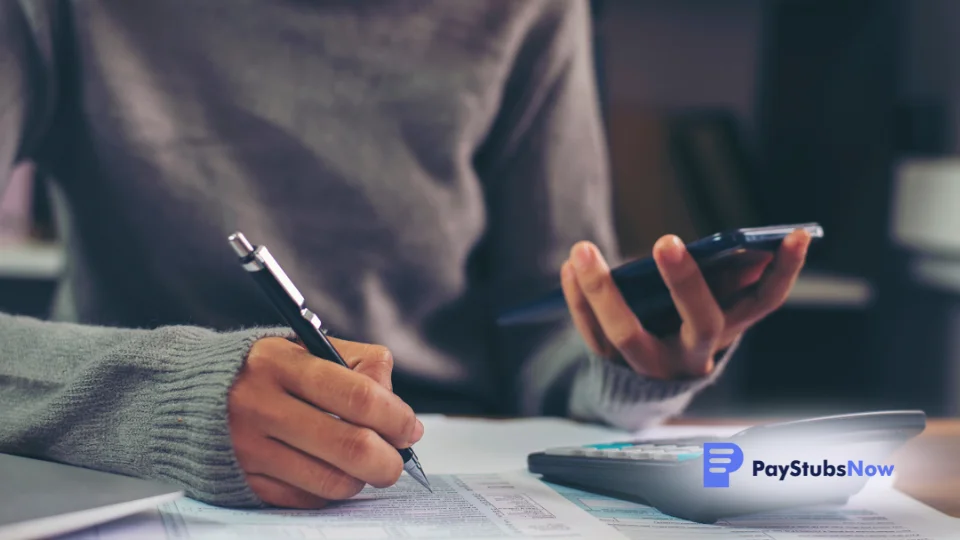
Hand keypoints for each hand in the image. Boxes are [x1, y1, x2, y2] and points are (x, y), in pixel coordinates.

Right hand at [228, 337, 423, 507]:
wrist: (182, 393)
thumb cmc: (259, 369)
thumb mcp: (303, 346)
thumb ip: (356, 365)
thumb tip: (397, 408)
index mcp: (281, 363)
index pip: (358, 395)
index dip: (395, 417)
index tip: (409, 427)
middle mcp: (260, 405)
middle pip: (351, 447)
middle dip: (388, 460)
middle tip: (396, 458)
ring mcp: (248, 448)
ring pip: (332, 481)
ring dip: (361, 478)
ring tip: (361, 464)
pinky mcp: (242, 481)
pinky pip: (305, 499)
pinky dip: (329, 491)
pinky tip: (327, 471)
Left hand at [561, 229, 810, 378]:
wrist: (640, 386)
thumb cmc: (678, 324)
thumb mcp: (706, 305)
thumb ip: (723, 280)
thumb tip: (743, 252)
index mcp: (728, 332)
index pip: (764, 302)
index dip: (784, 270)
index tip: (797, 234)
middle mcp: (695, 354)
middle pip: (699, 322)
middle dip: (686, 282)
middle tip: (667, 240)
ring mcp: (652, 366)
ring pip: (627, 333)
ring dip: (602, 289)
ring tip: (582, 249)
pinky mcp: (613, 367)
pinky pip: (592, 335)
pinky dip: (577, 300)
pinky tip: (568, 269)